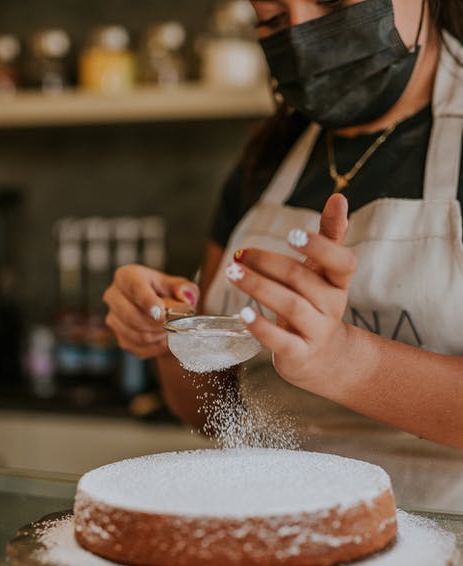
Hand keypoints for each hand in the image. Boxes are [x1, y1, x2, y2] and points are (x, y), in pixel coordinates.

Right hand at [104, 265, 198, 358]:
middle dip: (156, 324)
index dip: (148, 302)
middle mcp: (113, 296)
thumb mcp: (179, 285)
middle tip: (172, 324)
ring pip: (136, 334)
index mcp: (126, 276)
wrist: (161, 311)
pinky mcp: (119, 338)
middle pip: (131, 316)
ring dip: (157, 336)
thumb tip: (185, 296)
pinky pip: (137, 348)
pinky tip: (163, 339)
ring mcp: (113, 319)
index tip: (161, 313)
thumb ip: (184, 288)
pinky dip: (154, 347)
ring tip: (170, 331)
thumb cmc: (167, 294)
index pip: (135, 289)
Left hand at [225, 194, 356, 390]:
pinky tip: (243, 313)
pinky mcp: (299, 355)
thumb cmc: (317, 305)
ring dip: (258, 287)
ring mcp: (317, 332)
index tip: (292, 233)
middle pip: (301, 280)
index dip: (320, 247)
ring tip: (232, 274)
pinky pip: (280, 341)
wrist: (323, 358)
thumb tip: (339, 197)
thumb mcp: (324, 273)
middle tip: (238, 255)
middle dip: (267, 264)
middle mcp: (332, 306)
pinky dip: (261, 327)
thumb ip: (330, 237)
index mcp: (339, 283)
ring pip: (290, 306)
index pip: (341, 261)